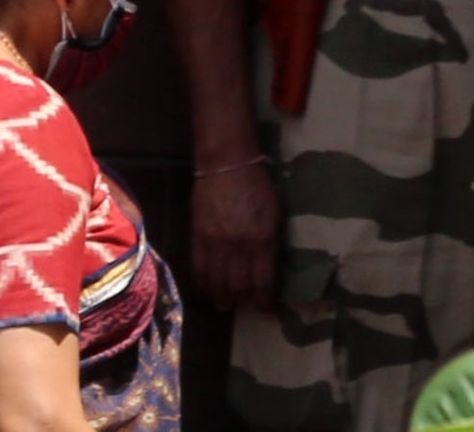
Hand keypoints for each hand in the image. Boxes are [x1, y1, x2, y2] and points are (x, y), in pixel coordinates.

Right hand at [191, 161, 280, 309]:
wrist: (227, 164)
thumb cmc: (258, 185)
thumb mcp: (274, 215)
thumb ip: (270, 242)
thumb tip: (266, 267)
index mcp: (263, 240)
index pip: (263, 282)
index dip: (265, 302)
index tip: (267, 310)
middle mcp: (240, 246)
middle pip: (239, 286)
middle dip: (242, 301)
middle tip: (244, 306)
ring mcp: (216, 242)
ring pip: (217, 281)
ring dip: (221, 296)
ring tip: (224, 303)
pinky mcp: (198, 236)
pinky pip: (199, 267)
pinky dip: (203, 282)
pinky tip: (207, 288)